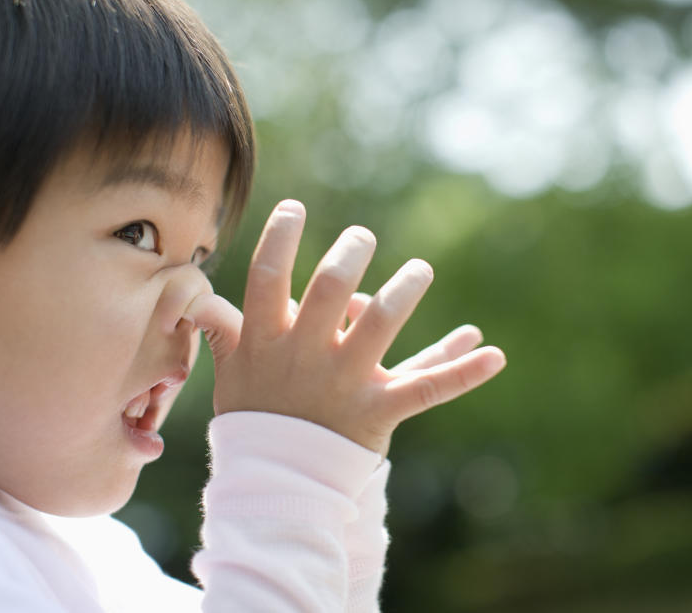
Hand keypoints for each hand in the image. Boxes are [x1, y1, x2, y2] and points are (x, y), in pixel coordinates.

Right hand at [186, 200, 505, 455]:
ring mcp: (345, 382)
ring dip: (405, 288)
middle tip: (362, 238)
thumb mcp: (231, 373)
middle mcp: (307, 356)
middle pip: (332, 287)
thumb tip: (198, 299)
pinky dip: (463, 370)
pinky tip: (494, 354)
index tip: (293, 207)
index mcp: (267, 342)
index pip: (268, 277)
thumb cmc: (256, 419)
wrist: (278, 484)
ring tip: (420, 270)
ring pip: (382, 322)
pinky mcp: (380, 408)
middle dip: (351, 252)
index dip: (279, 237)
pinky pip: (426, 386)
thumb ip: (225, 331)